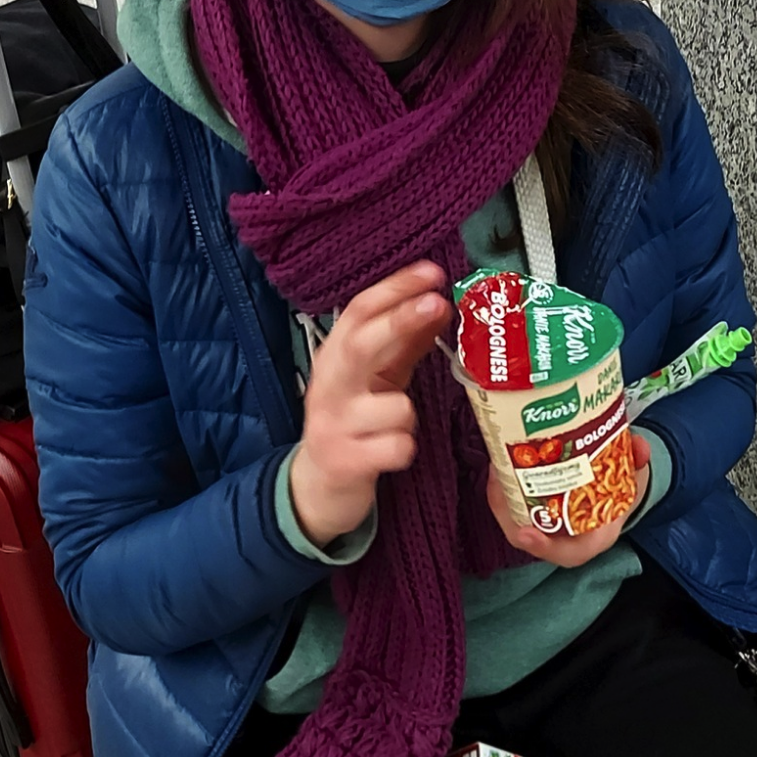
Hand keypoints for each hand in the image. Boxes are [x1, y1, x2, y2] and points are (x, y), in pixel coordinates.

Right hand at [288, 261, 450, 549]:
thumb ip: (404, 342)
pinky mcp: (345, 461)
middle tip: (437, 301)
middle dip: (400, 320)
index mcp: (335, 357)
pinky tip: (391, 451)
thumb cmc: (355, 419)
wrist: (318, 484)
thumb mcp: (376, 375)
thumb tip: (438, 303)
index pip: (359, 311)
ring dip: (409, 414)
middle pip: (360, 343)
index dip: (395, 288)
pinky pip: (396, 447)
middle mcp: (328, 385)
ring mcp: (333, 424)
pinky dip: (404, 448)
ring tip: (395, 426)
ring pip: (395, 406)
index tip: (433, 272)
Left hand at [486, 433, 651, 567]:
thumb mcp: (634, 475)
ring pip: (514, 519)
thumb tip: (641, 447)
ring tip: (496, 466)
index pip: (568, 553)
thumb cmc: (620, 487)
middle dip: (509, 512)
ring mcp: (545, 525)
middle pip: (528, 536)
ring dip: (501, 495)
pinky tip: (499, 462)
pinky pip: (512, 505)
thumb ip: (638, 460)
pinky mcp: (533, 510)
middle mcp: (564, 537)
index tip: (526, 534)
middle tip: (499, 480)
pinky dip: (503, 487)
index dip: (544, 547)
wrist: (615, 487)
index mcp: (593, 538)